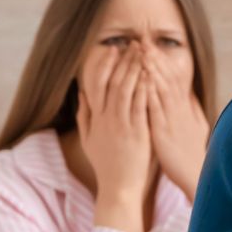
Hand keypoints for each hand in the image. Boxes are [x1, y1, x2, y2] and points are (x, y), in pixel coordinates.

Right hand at [76, 45, 151, 231]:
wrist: (118, 188)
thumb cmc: (107, 165)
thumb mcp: (88, 139)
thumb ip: (84, 115)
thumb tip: (80, 93)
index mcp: (96, 119)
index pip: (98, 84)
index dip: (105, 64)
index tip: (113, 49)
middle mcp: (106, 119)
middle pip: (113, 82)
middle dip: (124, 60)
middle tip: (133, 43)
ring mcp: (121, 126)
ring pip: (127, 90)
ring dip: (135, 69)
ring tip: (143, 52)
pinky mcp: (137, 133)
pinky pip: (140, 106)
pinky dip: (144, 88)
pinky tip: (150, 74)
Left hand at [145, 52, 208, 201]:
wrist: (195, 175)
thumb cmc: (193, 153)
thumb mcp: (196, 126)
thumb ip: (191, 107)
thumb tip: (188, 91)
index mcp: (183, 107)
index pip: (173, 77)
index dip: (162, 59)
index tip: (152, 44)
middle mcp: (178, 109)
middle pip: (166, 77)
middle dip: (154, 57)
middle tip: (143, 39)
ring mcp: (171, 119)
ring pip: (161, 88)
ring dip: (151, 69)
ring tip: (141, 51)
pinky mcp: (163, 131)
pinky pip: (154, 108)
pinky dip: (148, 92)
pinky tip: (141, 80)